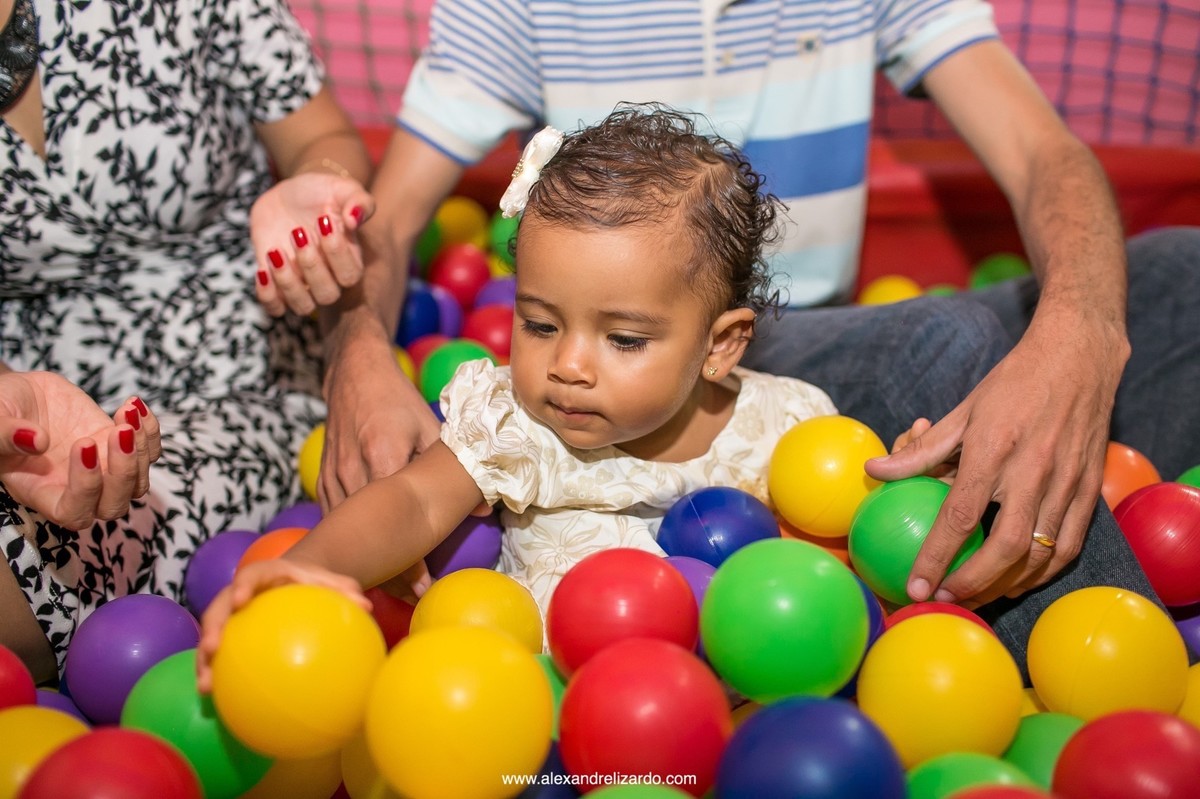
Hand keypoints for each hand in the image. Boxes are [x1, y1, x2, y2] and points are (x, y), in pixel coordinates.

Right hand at [0, 371, 161, 528]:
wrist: (22, 395)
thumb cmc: (1, 411)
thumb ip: (5, 435)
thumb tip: (37, 441)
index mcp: (41, 492)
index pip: (73, 512)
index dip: (86, 488)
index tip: (83, 444)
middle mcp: (74, 488)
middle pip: (114, 506)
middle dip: (124, 471)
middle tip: (118, 431)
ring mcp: (101, 469)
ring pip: (138, 482)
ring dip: (141, 447)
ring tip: (127, 412)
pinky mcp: (117, 447)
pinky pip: (148, 451)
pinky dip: (150, 430)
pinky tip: (133, 405)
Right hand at [195, 558, 371, 692]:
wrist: (295, 582)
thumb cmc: (313, 582)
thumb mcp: (330, 582)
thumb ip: (345, 591)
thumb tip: (367, 606)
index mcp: (264, 575)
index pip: (249, 577)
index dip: (242, 587)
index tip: (240, 600)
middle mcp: (239, 592)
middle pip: (219, 608)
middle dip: (213, 628)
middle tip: (212, 648)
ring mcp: (230, 615)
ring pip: (211, 635)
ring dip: (203, 660)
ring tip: (205, 686)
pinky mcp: (229, 635)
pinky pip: (218, 655)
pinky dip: (214, 673)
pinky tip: (214, 701)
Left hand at [251, 172, 375, 316]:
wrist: (291, 195)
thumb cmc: (324, 193)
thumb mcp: (344, 188)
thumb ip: (358, 201)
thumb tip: (354, 219)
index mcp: (349, 260)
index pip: (350, 275)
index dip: (336, 253)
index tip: (323, 218)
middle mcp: (327, 277)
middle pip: (327, 295)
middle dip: (311, 265)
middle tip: (298, 232)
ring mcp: (301, 282)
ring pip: (302, 306)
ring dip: (287, 282)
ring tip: (276, 251)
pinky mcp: (275, 281)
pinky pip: (274, 307)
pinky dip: (267, 295)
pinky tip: (262, 269)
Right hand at [321, 342, 442, 594]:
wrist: (352, 374)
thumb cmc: (396, 398)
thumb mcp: (431, 425)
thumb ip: (454, 465)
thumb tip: (486, 507)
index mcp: (382, 454)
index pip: (394, 516)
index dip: (406, 554)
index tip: (420, 583)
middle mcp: (353, 471)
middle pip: (368, 533)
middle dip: (387, 569)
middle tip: (410, 598)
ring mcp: (333, 477)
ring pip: (347, 534)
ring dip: (366, 560)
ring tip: (391, 589)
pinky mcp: (323, 480)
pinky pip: (336, 522)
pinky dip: (350, 544)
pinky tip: (366, 562)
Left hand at [866, 308, 1126, 607]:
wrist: (1078, 358)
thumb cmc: (1012, 385)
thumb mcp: (962, 411)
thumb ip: (921, 451)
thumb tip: (874, 470)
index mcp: (993, 449)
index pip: (961, 514)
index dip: (937, 556)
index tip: (917, 585)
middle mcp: (1033, 470)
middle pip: (1006, 547)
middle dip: (974, 584)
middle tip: (945, 599)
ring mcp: (1067, 483)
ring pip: (1040, 554)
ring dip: (1006, 585)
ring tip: (976, 597)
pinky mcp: (1090, 490)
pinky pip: (1068, 546)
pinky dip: (1042, 573)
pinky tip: (1017, 581)